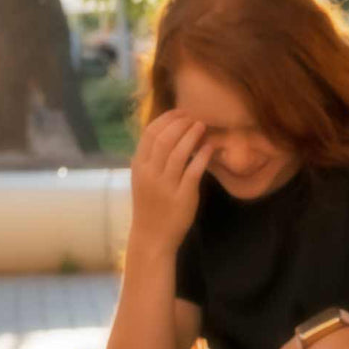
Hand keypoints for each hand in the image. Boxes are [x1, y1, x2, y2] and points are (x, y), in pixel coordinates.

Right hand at [129, 110, 211, 252]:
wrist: (152, 236)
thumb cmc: (151, 205)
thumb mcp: (143, 179)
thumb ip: (152, 158)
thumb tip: (167, 132)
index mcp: (139, 166)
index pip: (150, 134)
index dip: (167, 119)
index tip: (181, 112)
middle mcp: (150, 173)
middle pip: (164, 139)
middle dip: (180, 123)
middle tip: (195, 117)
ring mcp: (165, 185)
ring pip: (178, 152)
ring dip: (192, 135)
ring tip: (202, 126)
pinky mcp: (182, 196)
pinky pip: (193, 171)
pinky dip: (202, 156)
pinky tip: (210, 147)